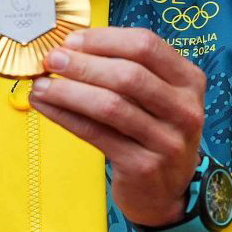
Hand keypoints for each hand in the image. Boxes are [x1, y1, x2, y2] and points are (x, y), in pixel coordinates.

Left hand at [27, 28, 206, 230]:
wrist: (168, 192)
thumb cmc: (154, 133)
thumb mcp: (158, 98)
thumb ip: (128, 71)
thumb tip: (72, 48)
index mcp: (190, 81)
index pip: (147, 45)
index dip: (105, 39)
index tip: (72, 40)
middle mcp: (185, 109)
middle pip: (129, 75)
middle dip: (84, 64)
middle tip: (52, 60)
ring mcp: (167, 140)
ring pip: (111, 105)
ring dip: (69, 91)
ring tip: (41, 84)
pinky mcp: (143, 166)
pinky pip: (96, 134)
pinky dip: (66, 117)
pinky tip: (46, 106)